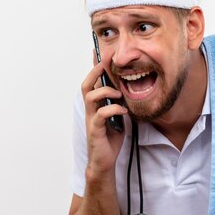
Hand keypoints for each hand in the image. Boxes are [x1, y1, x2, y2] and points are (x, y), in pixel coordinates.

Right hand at [81, 60, 127, 175]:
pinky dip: (112, 109)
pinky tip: (123, 111)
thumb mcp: (118, 117)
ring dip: (105, 91)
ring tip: (119, 93)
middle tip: (105, 65)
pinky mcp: (95, 130)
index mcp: (96, 105)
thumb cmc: (110, 139)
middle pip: (86, 85)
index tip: (98, 52)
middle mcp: (91, 110)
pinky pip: (100, 115)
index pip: (93, 82)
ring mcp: (91, 119)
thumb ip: (119, 104)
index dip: (94, 67)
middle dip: (95, 72)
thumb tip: (129, 91)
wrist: (104, 161)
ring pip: (90, 97)